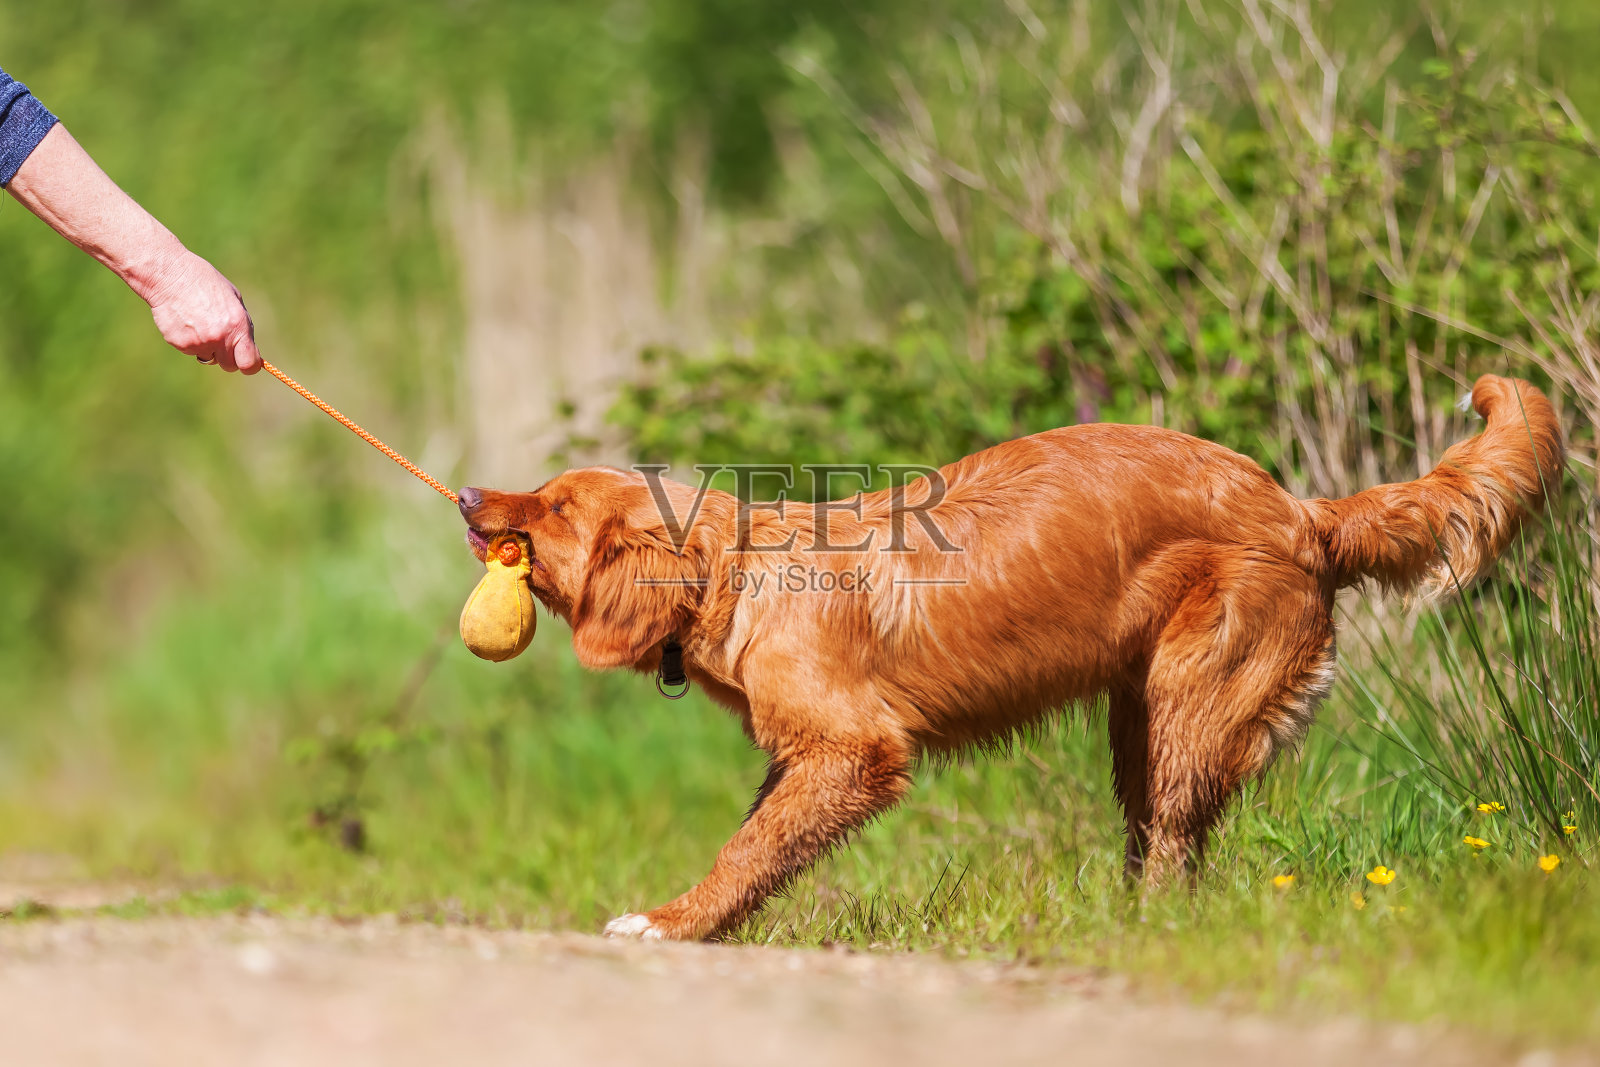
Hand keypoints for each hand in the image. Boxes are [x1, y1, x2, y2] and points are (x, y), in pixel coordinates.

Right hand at [145, 250, 260, 373]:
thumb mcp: (233, 299)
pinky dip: (189, 340)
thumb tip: (247, 346)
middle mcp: (220, 337)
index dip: (249, 365)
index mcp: (238, 325)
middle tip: (221, 341)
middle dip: (228, 357)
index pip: (249, 363)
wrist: (170, 275)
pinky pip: (190, 350)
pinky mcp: (180, 343)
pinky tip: (185, 320)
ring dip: (207, 348)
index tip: (247, 363)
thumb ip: (241, 324)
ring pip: (208, 357)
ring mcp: (199, 342)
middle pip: (229, 366)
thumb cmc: (205, 282)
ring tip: (199, 323)